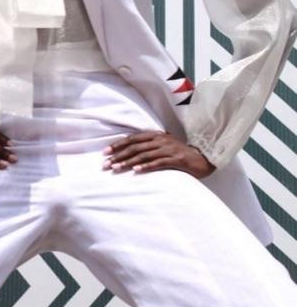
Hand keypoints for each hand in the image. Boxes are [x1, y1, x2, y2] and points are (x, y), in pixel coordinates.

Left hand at [102, 130, 216, 178]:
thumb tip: (129, 151)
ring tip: (116, 168)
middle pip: (135, 147)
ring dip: (128, 162)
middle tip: (106, 164)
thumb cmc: (180, 154)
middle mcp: (160, 140)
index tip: (105, 152)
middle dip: (118, 155)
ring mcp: (168, 149)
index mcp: (156, 135)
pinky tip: (136, 171)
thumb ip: (149, 146)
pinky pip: (158, 163)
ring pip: (144, 155)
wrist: (202, 159)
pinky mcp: (176, 159)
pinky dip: (146, 166)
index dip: (118, 145)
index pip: (132, 139)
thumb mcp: (163, 146)